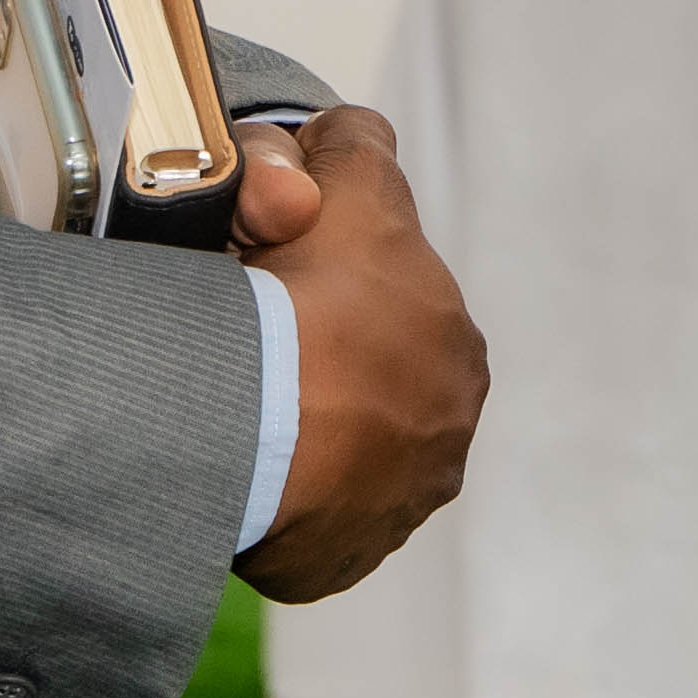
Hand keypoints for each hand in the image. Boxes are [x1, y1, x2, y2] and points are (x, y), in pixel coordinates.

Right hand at [236, 109, 483, 603]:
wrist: (252, 425)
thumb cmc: (307, 297)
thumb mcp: (350, 178)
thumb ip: (360, 144)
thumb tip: (347, 137)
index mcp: (457, 351)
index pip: (394, 312)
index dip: (333, 289)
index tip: (282, 285)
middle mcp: (445, 436)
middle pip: (371, 388)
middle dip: (322, 366)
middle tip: (251, 351)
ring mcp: (394, 506)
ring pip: (341, 457)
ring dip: (303, 437)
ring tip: (240, 414)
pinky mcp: (341, 560)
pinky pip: (306, 525)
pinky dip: (279, 501)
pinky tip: (242, 469)